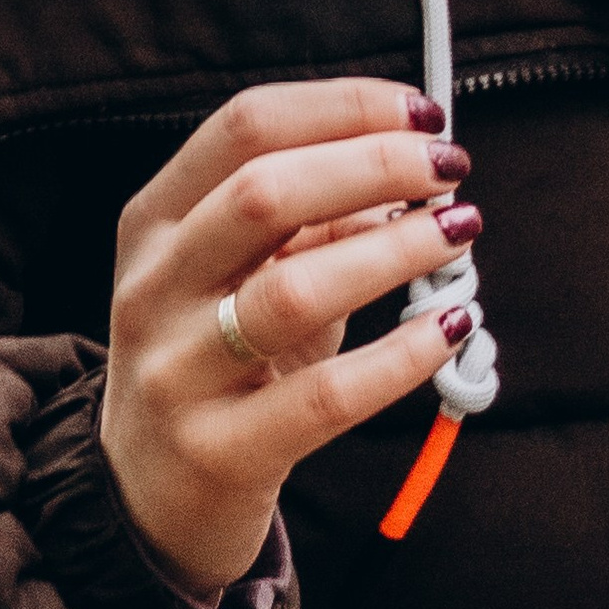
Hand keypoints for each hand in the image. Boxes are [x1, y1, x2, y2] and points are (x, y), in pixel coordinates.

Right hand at [100, 76, 477, 595]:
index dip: (344, 108)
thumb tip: (410, 172)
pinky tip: (451, 328)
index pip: (246, 127)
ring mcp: (177, 371)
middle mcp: (155, 287)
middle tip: (451, 170)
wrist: (149, 500)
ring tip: (459, 233)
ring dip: (394, 251)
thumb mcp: (244, 281)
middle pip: (263, 192)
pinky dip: (401, 357)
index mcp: (155, 222)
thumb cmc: (218, 371)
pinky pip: (325, 397)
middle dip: (373, 165)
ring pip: (293, 289)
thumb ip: (312, 224)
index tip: (422, 112)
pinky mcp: (219, 450)